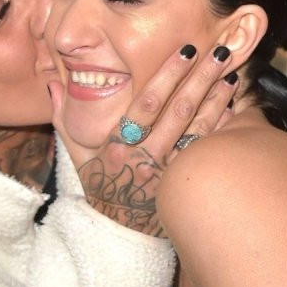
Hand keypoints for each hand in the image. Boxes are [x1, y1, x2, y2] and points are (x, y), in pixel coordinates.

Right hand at [52, 43, 237, 236]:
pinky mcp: (184, 186)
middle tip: (219, 53)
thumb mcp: (77, 157)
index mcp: (120, 146)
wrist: (119, 235)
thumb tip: (52, 82)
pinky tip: (233, 110)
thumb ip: (64, 119)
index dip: (168, 76)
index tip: (185, 51)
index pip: (148, 104)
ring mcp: (168, 174)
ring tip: (231, 76)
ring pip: (197, 131)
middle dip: (200, 79)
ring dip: (216, 101)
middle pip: (178, 112)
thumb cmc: (100, 189)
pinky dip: (220, 131)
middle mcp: (145, 159)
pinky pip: (205, 154)